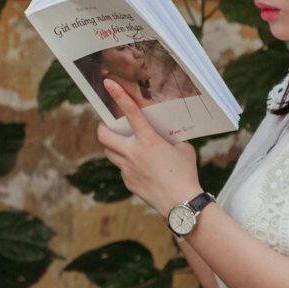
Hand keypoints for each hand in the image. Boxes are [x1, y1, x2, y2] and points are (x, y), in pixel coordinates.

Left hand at [96, 79, 201, 214]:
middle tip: (108, 125)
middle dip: (103, 127)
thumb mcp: (183, 148)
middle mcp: (133, 153)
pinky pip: (121, 168)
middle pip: (104, 135)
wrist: (181, 203)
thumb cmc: (186, 174)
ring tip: (125, 144)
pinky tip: (141, 167)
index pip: (130, 112)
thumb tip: (164, 132)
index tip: (108, 83)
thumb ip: (170, 137)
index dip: (118, 95)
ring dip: (113, 145)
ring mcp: (127, 168)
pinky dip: (126, 163)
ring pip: (109, 152)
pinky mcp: (127, 182)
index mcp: (148, 140)